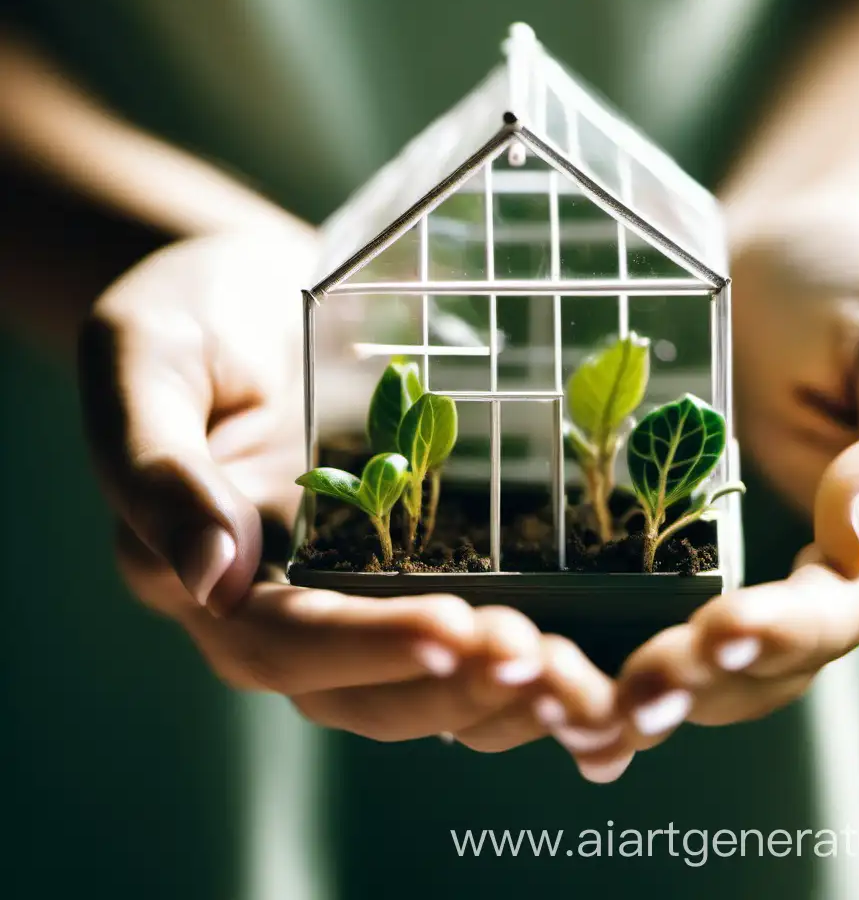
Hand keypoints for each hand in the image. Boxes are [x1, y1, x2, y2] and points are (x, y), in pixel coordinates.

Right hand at [79, 228, 618, 751]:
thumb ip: (158, 467)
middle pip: (364, 687)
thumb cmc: (183, 316)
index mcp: (210, 575)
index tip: (451, 630)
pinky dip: (520, 656)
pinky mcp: (410, 562)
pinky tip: (590, 654)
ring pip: (423, 682)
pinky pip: (464, 627)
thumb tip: (207, 577)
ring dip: (500, 693)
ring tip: (581, 680)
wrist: (250, 291)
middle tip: (542, 663)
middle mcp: (285, 604)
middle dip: (454, 683)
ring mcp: (353, 588)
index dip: (367, 644)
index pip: (285, 638)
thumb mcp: (143, 366)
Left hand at [616, 193, 858, 740]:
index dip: (785, 632)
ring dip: (641, 694)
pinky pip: (640, 605)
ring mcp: (737, 556)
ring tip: (577, 707)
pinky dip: (600, 649)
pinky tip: (545, 672)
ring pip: (697, 661)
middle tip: (632, 695)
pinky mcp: (671, 533)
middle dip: (699, 684)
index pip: (839, 611)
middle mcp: (810, 569)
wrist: (786, 249)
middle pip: (761, 663)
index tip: (721, 629)